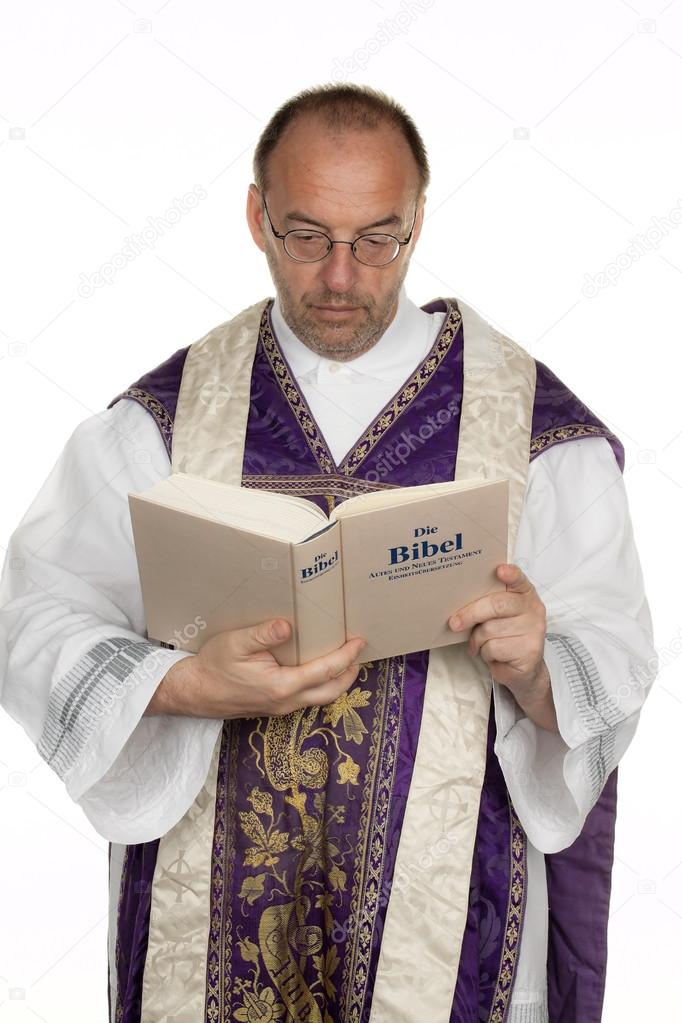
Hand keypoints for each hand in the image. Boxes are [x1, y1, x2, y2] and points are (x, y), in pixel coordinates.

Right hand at [145, 618, 365, 719]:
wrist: (194, 692)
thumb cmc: (214, 666)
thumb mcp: (236, 643)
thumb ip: (263, 634)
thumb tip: (288, 626)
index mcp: (281, 686)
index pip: (325, 671)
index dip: (345, 656)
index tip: (359, 641)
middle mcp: (286, 701)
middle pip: (331, 691)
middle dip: (350, 673)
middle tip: (359, 652)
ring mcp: (281, 708)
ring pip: (320, 698)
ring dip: (337, 681)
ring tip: (346, 661)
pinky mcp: (275, 707)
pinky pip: (307, 698)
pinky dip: (321, 685)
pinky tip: (318, 670)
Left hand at [448, 562, 557, 731]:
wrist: (524, 669)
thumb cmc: (505, 636)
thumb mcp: (498, 617)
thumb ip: (487, 604)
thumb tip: (458, 610)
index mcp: (525, 595)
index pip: (520, 580)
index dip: (511, 574)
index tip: (499, 570)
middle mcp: (533, 610)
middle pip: (496, 605)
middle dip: (470, 613)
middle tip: (454, 623)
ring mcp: (534, 630)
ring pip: (490, 630)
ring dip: (478, 641)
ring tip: (482, 645)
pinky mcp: (530, 651)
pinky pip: (494, 648)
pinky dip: (486, 654)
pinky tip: (494, 656)